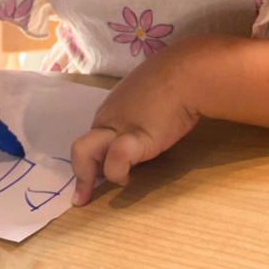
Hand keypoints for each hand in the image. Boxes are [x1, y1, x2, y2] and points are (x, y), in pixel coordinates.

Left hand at [70, 44, 199, 204]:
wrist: (187, 74)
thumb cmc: (175, 78)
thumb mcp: (151, 92)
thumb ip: (142, 108)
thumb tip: (150, 120)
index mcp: (113, 108)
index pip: (96, 136)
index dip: (96, 156)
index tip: (98, 172)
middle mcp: (109, 119)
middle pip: (81, 147)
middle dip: (82, 172)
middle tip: (84, 194)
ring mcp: (119, 129)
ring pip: (83, 152)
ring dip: (87, 176)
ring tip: (94, 192)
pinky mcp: (135, 140)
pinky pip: (116, 159)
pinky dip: (117, 172)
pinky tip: (128, 178)